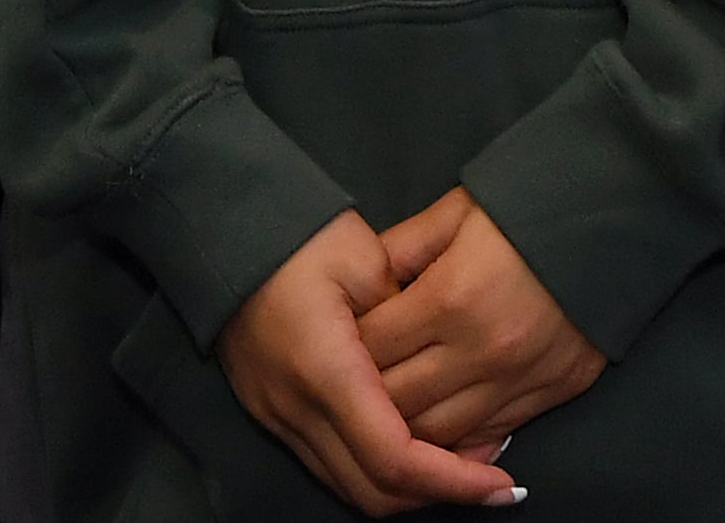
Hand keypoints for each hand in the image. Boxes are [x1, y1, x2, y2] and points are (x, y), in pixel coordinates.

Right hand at [220, 213, 526, 513]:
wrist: (225, 229)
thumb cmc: (301, 233)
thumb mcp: (367, 260)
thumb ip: (407, 318)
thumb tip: (439, 363)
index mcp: (325, 371)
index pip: (395, 457)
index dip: (452, 481)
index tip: (500, 485)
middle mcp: (297, 409)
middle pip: (374, 491)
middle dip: (436, 495)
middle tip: (488, 480)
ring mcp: (278, 418)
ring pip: (349, 487)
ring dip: (405, 489)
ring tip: (457, 465)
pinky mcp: (270, 414)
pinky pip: (329, 466)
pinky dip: (373, 469)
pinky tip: (407, 446)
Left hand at [362, 187, 605, 456]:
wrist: (619, 211)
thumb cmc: (531, 201)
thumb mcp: (458, 210)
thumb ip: (405, 247)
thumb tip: (361, 277)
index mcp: (452, 296)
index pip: (375, 347)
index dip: (347, 348)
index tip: (337, 343)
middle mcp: (483, 349)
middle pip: (401, 401)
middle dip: (369, 396)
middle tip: (353, 386)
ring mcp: (521, 377)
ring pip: (443, 432)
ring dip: (411, 428)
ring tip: (391, 413)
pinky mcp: (555, 391)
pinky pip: (491, 434)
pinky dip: (461, 439)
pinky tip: (442, 431)